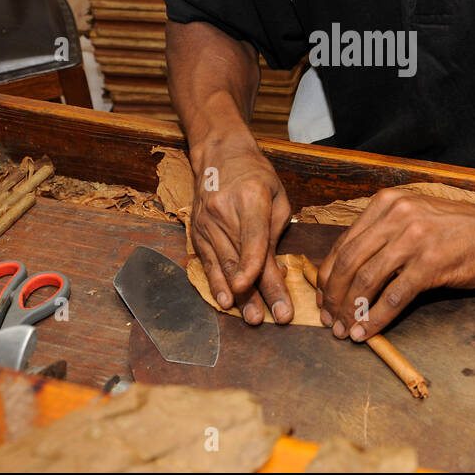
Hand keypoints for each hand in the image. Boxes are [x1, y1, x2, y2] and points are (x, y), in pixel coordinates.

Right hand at [190, 145, 293, 325]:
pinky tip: (225, 302)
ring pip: (223, 264)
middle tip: (265, 318)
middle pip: (238, 258)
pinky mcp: (196, 231)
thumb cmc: (256, 175)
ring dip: (237, 295)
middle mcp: (223, 211)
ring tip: (251, 317)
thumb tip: (275, 269)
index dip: (252, 264)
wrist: (219, 155)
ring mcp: (206, 222)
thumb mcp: (277, 196)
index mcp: (250, 198)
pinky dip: (217, 283)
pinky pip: (207, 262)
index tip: (255, 286)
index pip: (252, 237)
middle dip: (253, 291)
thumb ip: (275, 231)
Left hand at [315, 189, 474, 340]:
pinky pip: (393, 297)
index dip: (328, 275)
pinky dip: (375, 319)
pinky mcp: (430, 263)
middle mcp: (396, 216)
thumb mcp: (414, 215)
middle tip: (328, 320)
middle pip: (349, 262)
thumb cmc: (458, 227)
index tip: (322, 297)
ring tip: (344, 330)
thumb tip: (348, 270)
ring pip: (366, 280)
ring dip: (350, 311)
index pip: (344, 242)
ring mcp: (413, 239)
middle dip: (333, 296)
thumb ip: (383, 233)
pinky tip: (367, 332)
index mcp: (386, 203)